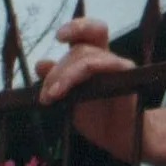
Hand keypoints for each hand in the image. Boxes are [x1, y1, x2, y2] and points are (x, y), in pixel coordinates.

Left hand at [36, 18, 140, 160]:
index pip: (88, 33)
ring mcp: (117, 65)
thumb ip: (57, 82)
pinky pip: (101, 66)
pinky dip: (75, 77)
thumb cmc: (97, 119)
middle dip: (57, 71)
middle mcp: (107, 58)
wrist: (119, 137)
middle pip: (80, 48)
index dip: (76, 27)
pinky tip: (60, 94)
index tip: (58, 37)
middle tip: (45, 95)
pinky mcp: (125, 75)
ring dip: (62, 76)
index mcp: (95, 59)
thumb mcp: (70, 100)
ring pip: (86, 57)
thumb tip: (40, 63)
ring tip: (49, 97)